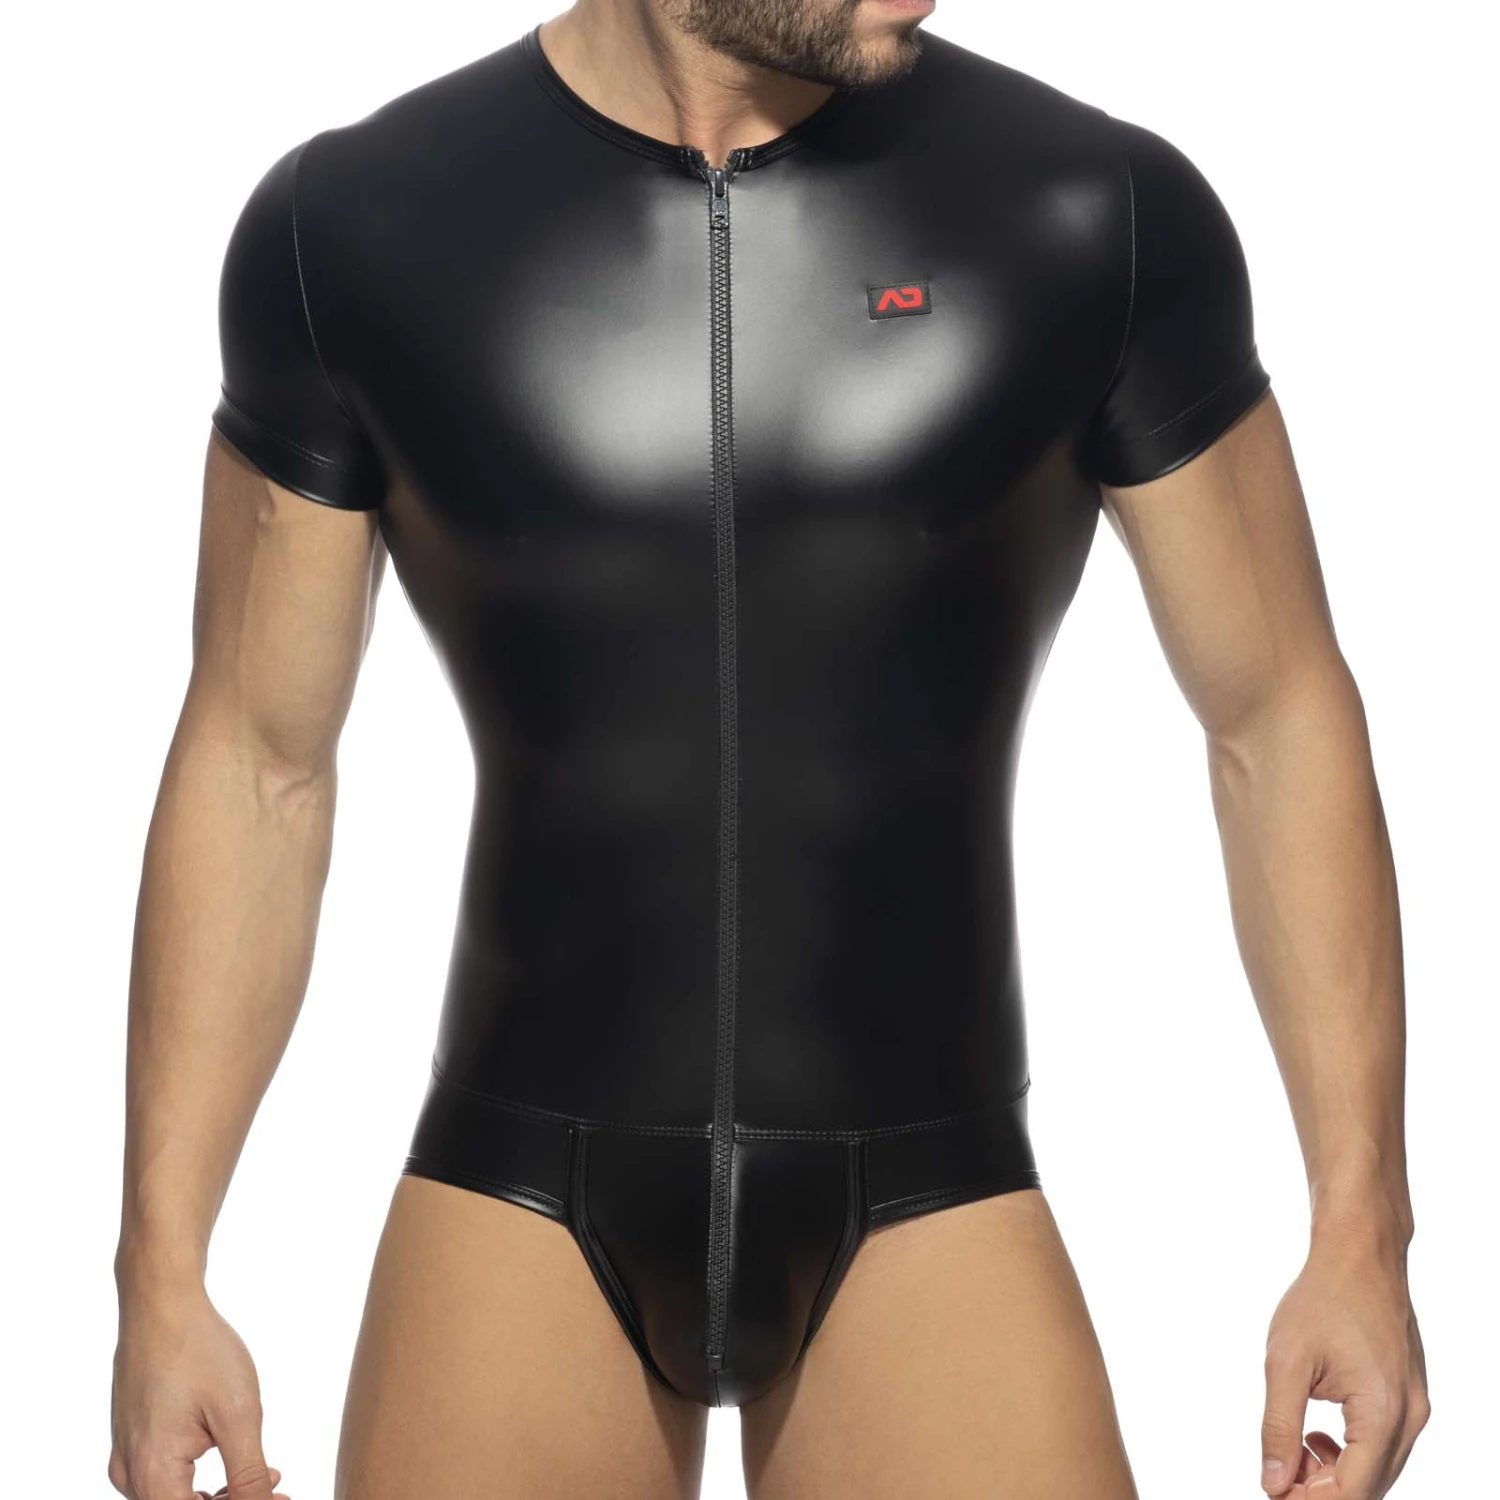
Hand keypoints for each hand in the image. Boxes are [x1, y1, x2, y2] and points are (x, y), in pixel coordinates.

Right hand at [110, 1282, 288, 1499]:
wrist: (161, 1304)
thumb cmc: (199, 1351)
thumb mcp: (237, 1413)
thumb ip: (248, 1472)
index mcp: (153, 1475)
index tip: (284, 1497)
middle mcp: (130, 1474)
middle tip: (279, 1488)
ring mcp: (126, 1457)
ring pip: (171, 1498)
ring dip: (217, 1497)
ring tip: (266, 1475)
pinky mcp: (131, 1440)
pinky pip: (162, 1478)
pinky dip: (198, 1479)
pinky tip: (233, 1456)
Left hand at [1260, 1227, 1428, 1497]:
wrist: (1359, 1255)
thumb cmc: (1321, 1300)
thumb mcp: (1285, 1362)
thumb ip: (1278, 1427)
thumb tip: (1272, 1485)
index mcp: (1383, 1414)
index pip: (1351, 1493)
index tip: (1272, 1487)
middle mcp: (1411, 1419)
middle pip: (1368, 1488)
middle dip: (1320, 1489)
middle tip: (1277, 1468)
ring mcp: (1416, 1408)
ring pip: (1377, 1471)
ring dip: (1335, 1473)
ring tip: (1296, 1444)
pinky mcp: (1410, 1397)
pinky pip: (1384, 1445)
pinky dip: (1352, 1452)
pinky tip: (1318, 1432)